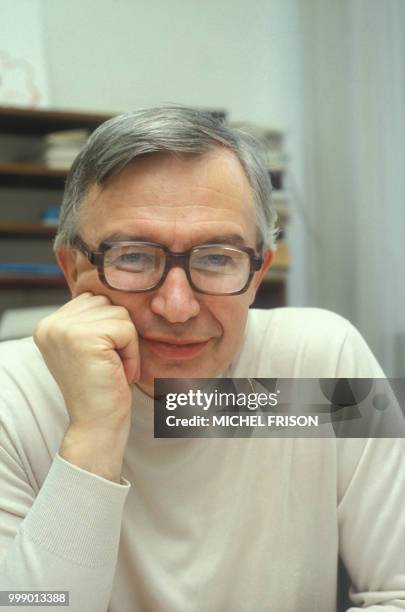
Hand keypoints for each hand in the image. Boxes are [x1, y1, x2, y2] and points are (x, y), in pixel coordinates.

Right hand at [34, 292, 139, 480]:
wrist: (97, 426)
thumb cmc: (101, 388)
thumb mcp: (90, 347)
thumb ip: (92, 318)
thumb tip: (117, 289)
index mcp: (49, 324)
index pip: (95, 300)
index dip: (110, 329)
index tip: (101, 360)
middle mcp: (51, 324)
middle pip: (108, 303)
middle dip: (120, 334)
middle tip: (110, 366)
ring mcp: (65, 329)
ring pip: (120, 315)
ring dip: (127, 344)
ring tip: (113, 369)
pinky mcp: (85, 337)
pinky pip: (127, 329)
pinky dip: (132, 352)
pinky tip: (119, 373)